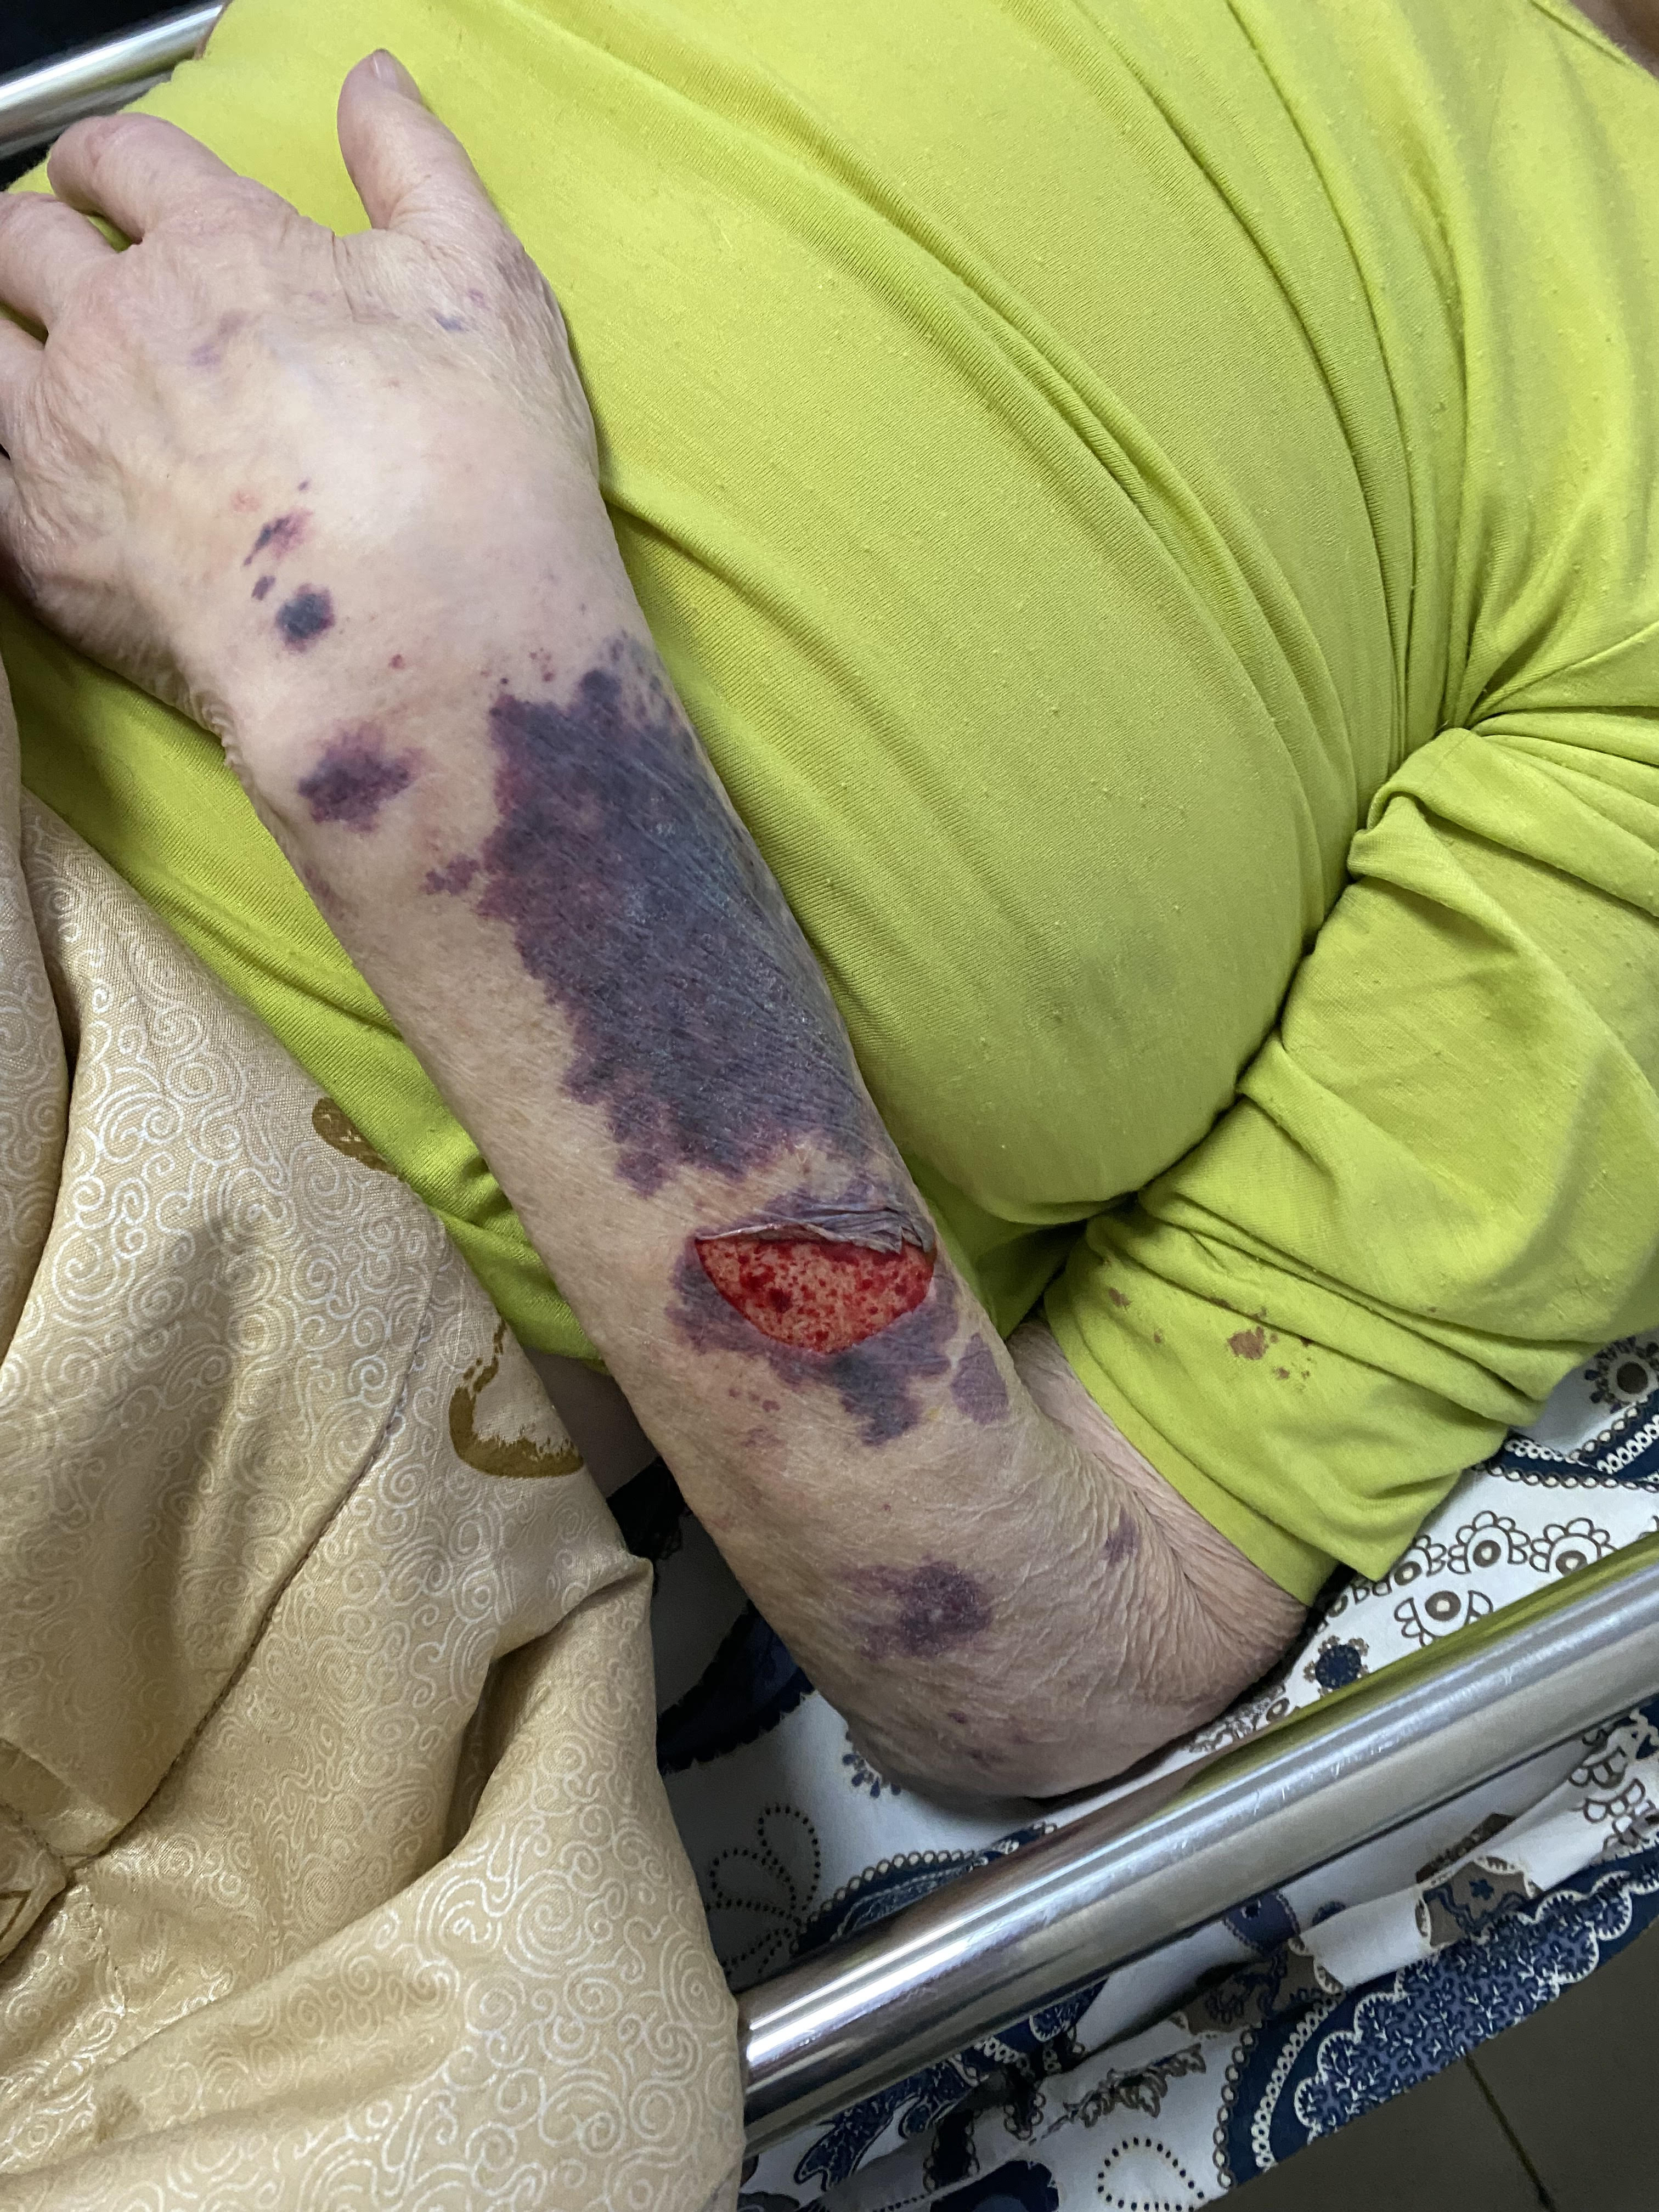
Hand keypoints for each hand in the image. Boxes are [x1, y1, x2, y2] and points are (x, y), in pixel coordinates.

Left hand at [0, 54, 625, 792]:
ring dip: (0, 336)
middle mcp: (122, 322)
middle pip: (24, 238)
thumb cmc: (472, 477)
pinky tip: (27, 473)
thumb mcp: (486, 288)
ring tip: (31, 363)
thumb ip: (418, 168)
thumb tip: (373, 82)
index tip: (107, 180)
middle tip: (53, 263)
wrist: (428, 648)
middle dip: (34, 236)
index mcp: (222, 245)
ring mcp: (70, 433)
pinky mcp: (44, 546)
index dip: (109, 162)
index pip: (126, 159)